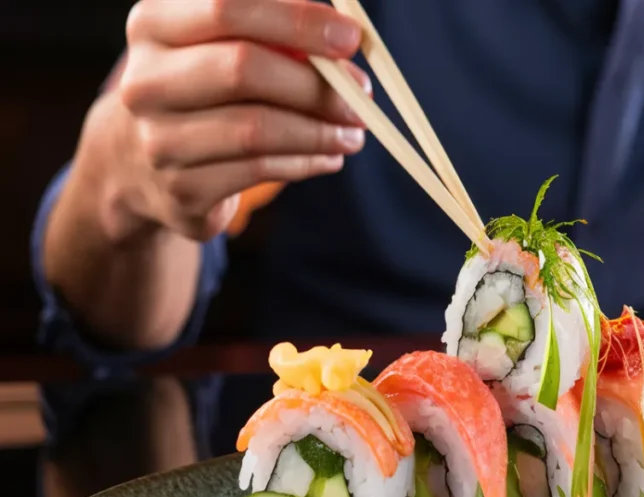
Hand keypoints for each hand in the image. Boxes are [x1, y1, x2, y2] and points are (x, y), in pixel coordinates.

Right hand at [102, 0, 369, 242]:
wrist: (139, 163)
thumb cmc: (202, 89)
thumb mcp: (220, 45)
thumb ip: (274, 31)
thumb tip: (346, 35)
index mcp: (153, 25)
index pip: (228, 8)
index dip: (297, 20)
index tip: (350, 38)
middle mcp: (145, 81)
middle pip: (242, 69)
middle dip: (315, 84)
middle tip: (362, 97)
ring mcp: (158, 140)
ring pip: (256, 130)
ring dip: (320, 131)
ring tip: (354, 133)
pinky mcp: (181, 190)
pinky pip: (259, 171)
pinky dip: (306, 162)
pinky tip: (329, 157)